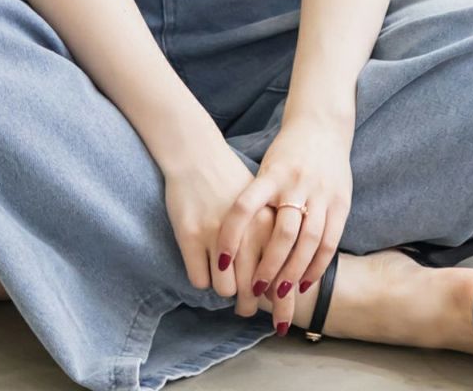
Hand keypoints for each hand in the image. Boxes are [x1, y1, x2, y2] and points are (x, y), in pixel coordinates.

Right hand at [164, 138, 279, 317]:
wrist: (196, 153)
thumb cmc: (230, 182)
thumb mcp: (260, 205)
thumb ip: (271, 237)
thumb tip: (279, 281)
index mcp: (269, 222)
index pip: (281, 274)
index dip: (282, 301)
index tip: (280, 319)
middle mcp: (247, 231)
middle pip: (254, 289)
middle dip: (251, 305)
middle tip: (246, 309)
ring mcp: (217, 234)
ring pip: (225, 289)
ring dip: (225, 290)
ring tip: (224, 283)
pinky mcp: (190, 235)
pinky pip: (199, 280)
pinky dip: (201, 279)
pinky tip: (202, 265)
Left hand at [215, 112, 352, 329]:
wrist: (322, 125)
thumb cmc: (286, 153)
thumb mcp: (265, 168)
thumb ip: (256, 199)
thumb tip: (232, 240)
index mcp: (271, 174)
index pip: (245, 207)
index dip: (232, 236)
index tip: (220, 262)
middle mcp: (296, 184)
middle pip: (282, 233)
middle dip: (268, 266)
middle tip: (254, 290)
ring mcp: (321, 194)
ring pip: (308, 241)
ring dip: (293, 272)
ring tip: (279, 293)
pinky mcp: (341, 202)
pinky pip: (330, 241)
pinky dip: (318, 266)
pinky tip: (304, 282)